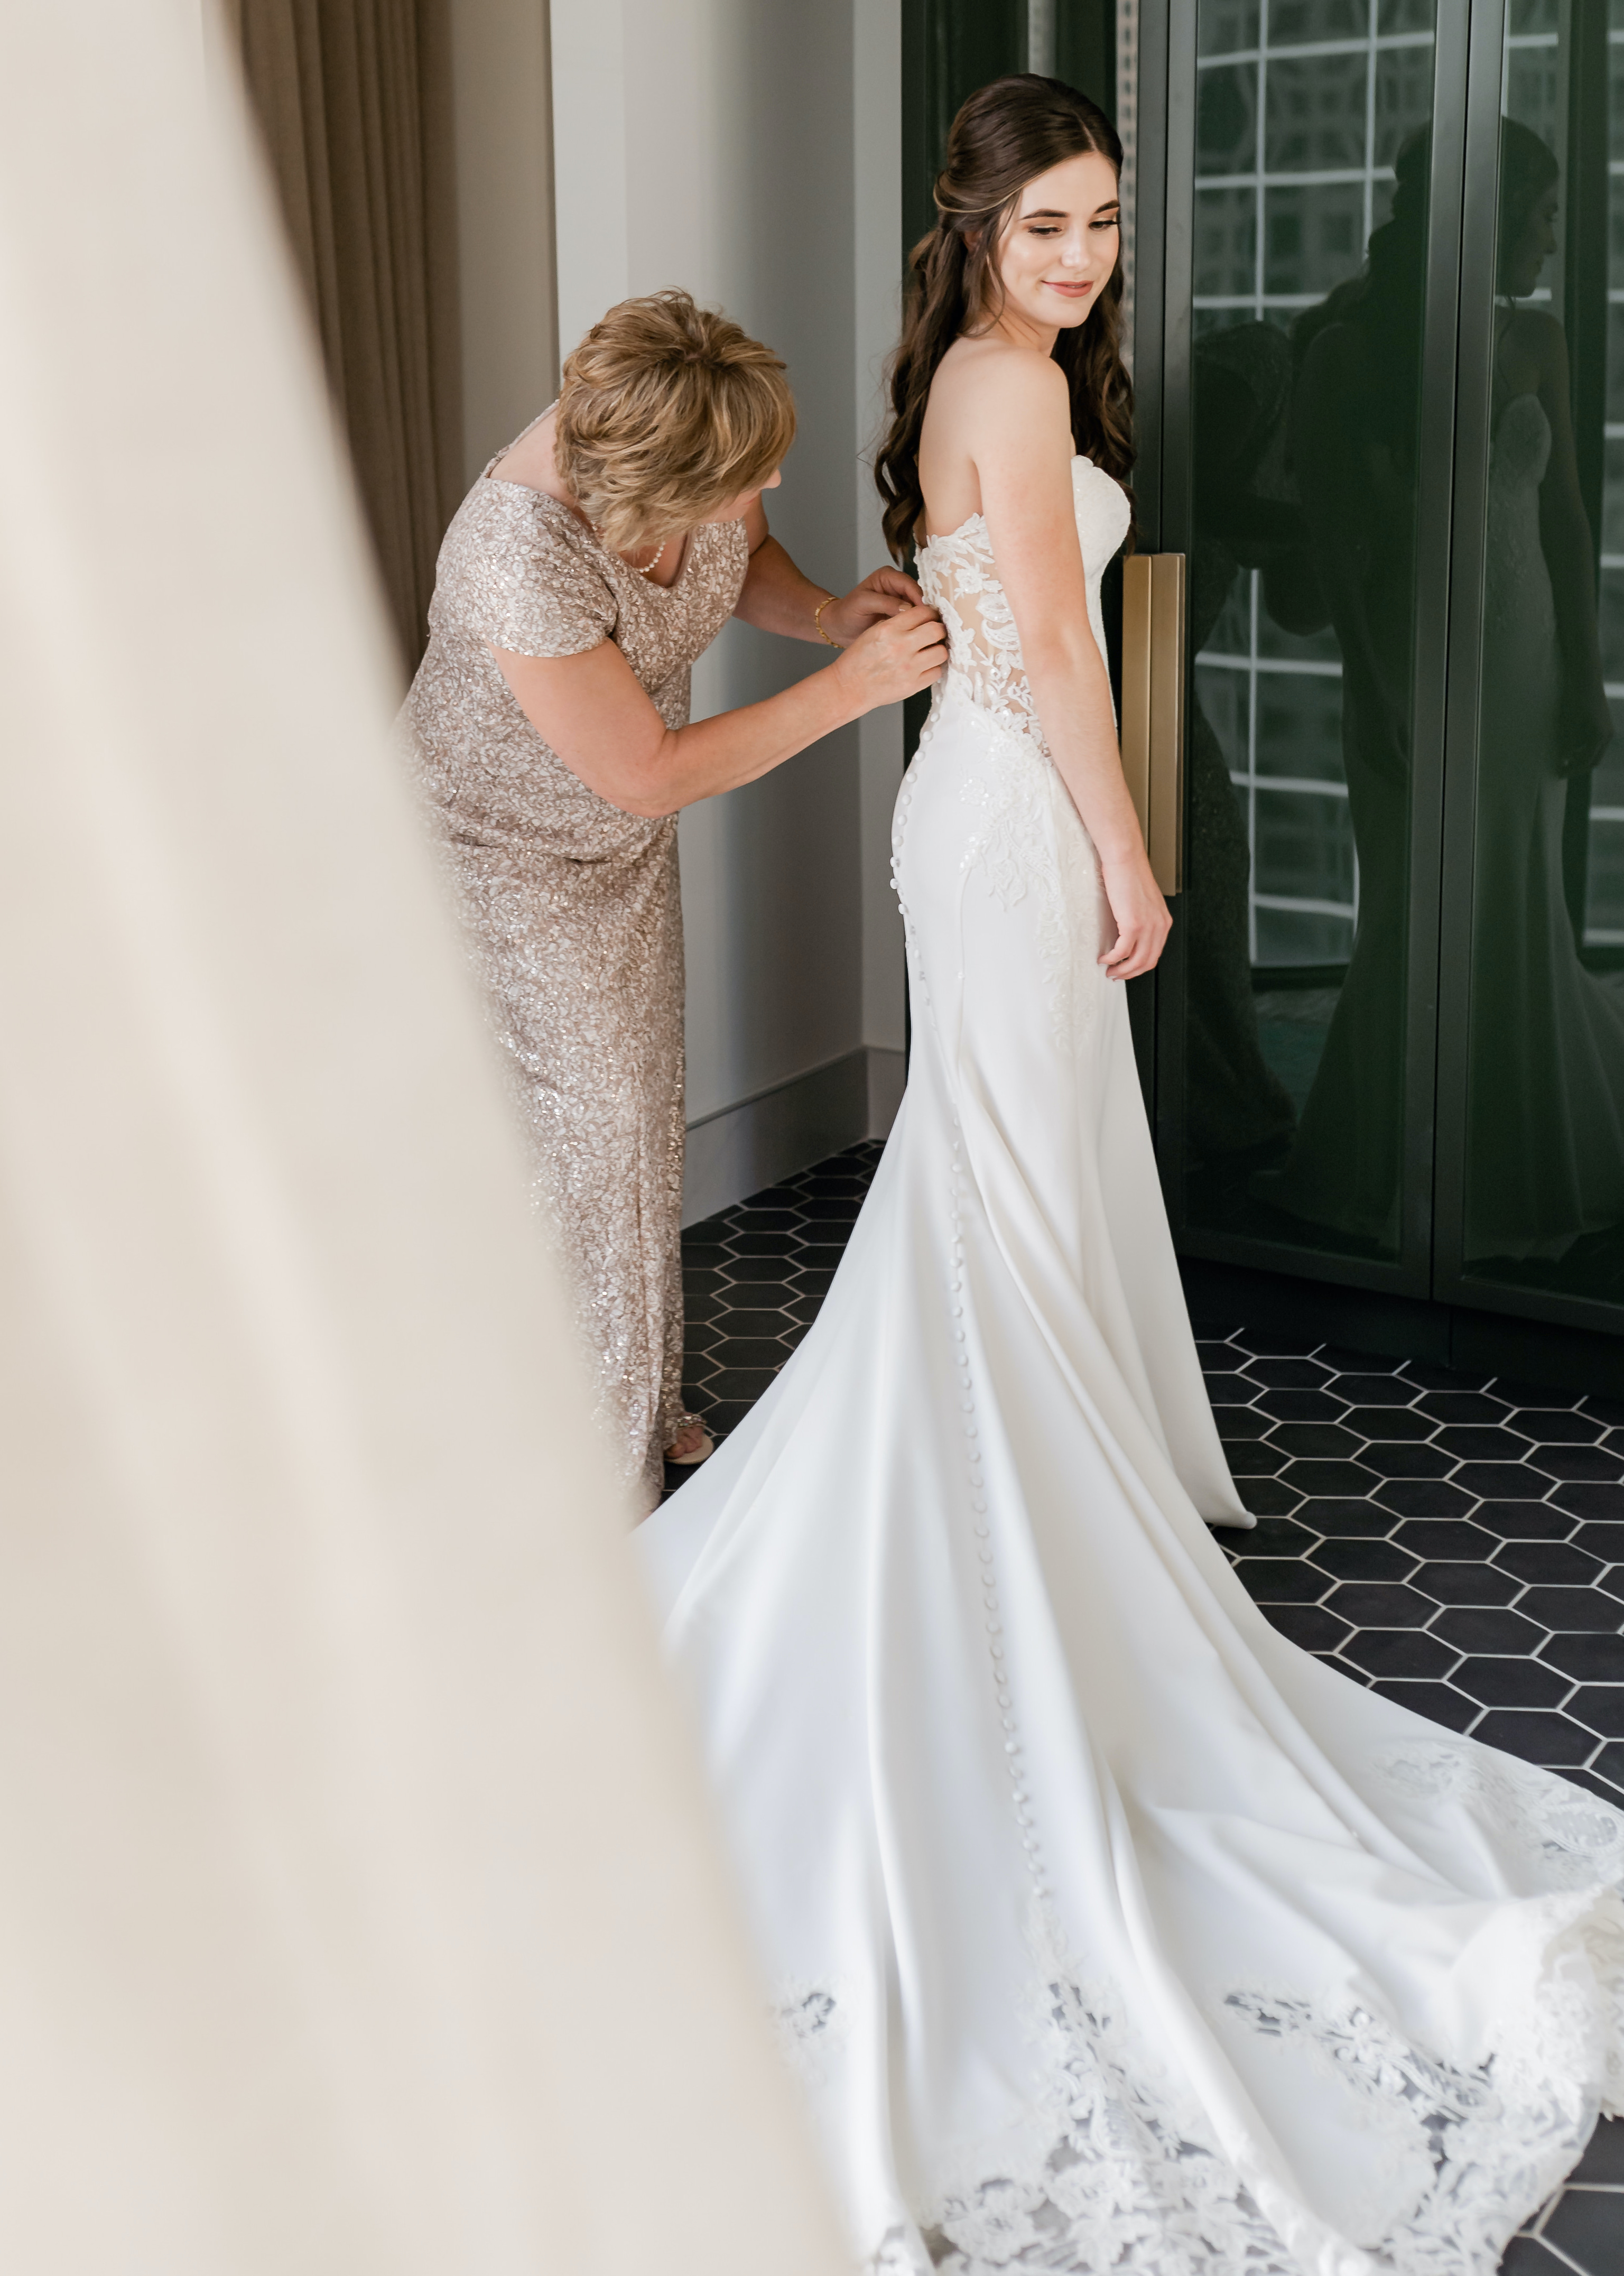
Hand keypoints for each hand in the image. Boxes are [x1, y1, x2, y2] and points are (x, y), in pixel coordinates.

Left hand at [819, 566, 923, 645]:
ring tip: (932, 631)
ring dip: (925, 619)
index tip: (927, 612)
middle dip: (926, 609)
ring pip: (919, 608)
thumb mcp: (863, 604)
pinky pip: (915, 619)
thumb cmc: (847, 612)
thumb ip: (886, 603)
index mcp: (888, 576)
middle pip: (919, 595)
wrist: (839, 627)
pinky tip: (924, 635)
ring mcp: (901, 601)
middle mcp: (897, 586)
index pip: (909, 584)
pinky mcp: (901, 615)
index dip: (919, 598)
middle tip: (934, 624)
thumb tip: (909, 609)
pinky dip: (919, 626)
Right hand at [831, 601, 945, 711]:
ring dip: (938, 650)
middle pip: (937, 630)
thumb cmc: (859, 660)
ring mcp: (909, 668)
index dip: (930, 614)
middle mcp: (900, 647)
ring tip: (929, 651)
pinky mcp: (913, 685)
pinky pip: (936, 672)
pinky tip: (923, 667)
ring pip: (941, 652)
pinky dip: (932, 668)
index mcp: (889, 629)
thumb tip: (922, 618)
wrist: (850, 687)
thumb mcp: (873, 631)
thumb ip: (898, 623)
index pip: (923, 613)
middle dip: (938, 630)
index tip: (931, 619)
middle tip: (935, 634)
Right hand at [1098, 850, 1171, 980]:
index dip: (1140, 966)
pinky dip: (1111, 958)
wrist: (1126, 859)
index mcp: (1164, 921)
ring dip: (1121, 970)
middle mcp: (1160, 926)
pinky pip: (1122, 951)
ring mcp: (1148, 926)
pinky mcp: (1133, 924)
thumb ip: (1142, 918)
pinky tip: (1104, 957)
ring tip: (1109, 970)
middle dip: (1130, 973)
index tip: (1127, 968)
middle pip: (1147, 962)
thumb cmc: (1130, 874)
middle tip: (1116, 975)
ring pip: (1136, 961)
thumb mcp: (1143, 901)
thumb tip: (1130, 933)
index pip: (1155, 954)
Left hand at [1558, 677, 1612, 775]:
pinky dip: (1580, 746)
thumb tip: (1564, 759)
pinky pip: (1591, 741)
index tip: (1558, 773)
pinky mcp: (1601, 724)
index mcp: (1600, 736)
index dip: (1572, 770)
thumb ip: (1567, 742)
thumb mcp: (1568, 722)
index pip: (1586, 762)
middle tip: (1560, 770)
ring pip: (1592, 751)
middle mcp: (1606, 735)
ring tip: (1561, 758)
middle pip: (1592, 760)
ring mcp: (1606, 729)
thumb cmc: (1575, 698)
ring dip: (1578, 757)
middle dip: (1576, 767)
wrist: (1585, 676)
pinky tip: (1567, 745)